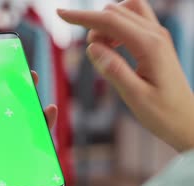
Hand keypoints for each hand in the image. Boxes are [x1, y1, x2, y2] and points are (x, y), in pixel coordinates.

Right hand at [58, 0, 193, 151]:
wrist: (186, 120)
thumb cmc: (162, 113)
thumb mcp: (135, 96)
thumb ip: (114, 70)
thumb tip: (92, 47)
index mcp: (149, 47)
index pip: (110, 21)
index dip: (82, 17)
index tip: (60, 14)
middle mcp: (156, 35)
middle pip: (116, 11)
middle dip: (94, 24)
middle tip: (92, 54)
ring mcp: (158, 35)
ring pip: (125, 10)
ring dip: (105, 23)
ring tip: (102, 50)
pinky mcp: (156, 41)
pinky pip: (133, 20)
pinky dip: (116, 27)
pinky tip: (112, 47)